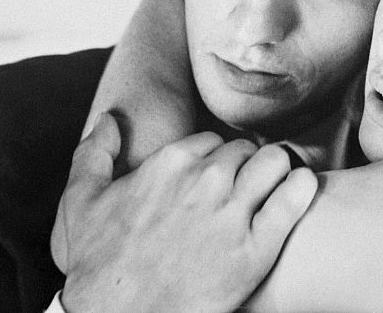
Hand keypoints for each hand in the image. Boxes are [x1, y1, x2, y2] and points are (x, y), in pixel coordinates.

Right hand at [51, 113, 316, 312]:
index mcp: (170, 163)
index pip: (214, 140)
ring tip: (269, 192)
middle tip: (241, 192)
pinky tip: (295, 192)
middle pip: (246, 150)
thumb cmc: (101, 264)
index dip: (216, 159)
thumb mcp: (81, 201)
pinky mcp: (257, 246)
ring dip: (275, 172)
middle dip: (245, 167)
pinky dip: (301, 187)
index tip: (215, 179)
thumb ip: (93, 152)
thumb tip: (109, 119)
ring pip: (275, 161)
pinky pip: (296, 194)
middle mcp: (205, 180)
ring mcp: (233, 212)